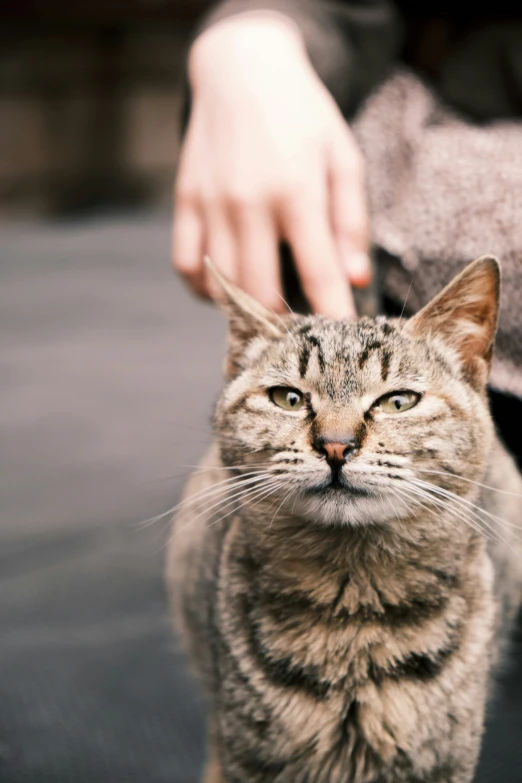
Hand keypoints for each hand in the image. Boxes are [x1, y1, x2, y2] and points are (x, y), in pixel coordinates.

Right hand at [172, 14, 369, 317]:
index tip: (342, 337)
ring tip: (267, 306)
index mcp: (296, 189)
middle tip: (300, 324)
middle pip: (260, 291)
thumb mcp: (342, 157)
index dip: (332, 313)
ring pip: (221, 285)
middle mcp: (248, 201)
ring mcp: (211, 202)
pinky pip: (186, 265)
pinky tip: (227, 286)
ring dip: (245, 307)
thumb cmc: (302, 116)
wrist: (241, 69)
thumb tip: (355, 279)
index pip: (318, 271)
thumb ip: (350, 221)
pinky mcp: (185, 200)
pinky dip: (205, 288)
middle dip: (283, 320)